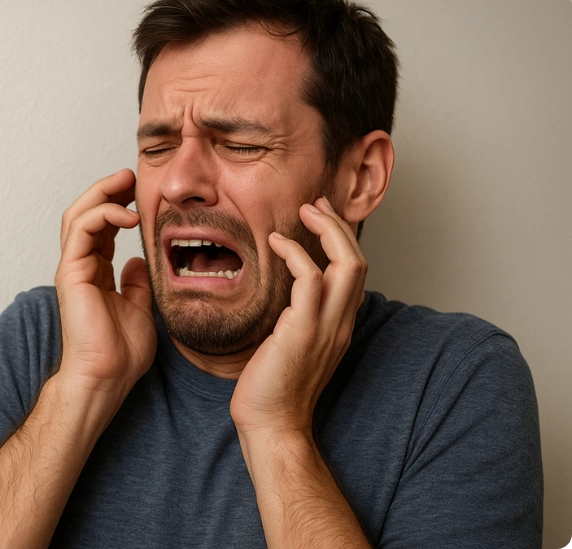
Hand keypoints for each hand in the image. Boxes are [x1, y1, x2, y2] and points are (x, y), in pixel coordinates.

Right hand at [54, 169, 156, 398]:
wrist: (106, 376)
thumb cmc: (121, 353)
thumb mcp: (140, 309)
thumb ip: (137, 283)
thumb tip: (139, 261)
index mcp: (96, 274)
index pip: (102, 228)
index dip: (119, 205)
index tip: (141, 193)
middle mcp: (81, 267)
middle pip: (86, 214)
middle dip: (107, 189)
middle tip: (131, 175)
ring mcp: (73, 268)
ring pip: (78, 214)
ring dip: (102, 193)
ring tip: (126, 181)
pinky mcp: (70, 271)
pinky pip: (81, 229)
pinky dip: (103, 213)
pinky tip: (127, 213)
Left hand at [230, 196, 366, 434]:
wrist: (271, 425)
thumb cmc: (272, 388)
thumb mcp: (291, 345)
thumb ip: (296, 319)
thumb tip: (283, 297)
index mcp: (339, 326)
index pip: (355, 273)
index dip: (341, 240)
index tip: (319, 218)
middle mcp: (340, 324)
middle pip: (358, 261)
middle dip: (339, 226)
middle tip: (314, 205)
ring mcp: (325, 328)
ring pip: (347, 265)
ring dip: (326, 231)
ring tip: (303, 213)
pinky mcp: (302, 332)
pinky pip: (310, 280)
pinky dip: (296, 254)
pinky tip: (275, 244)